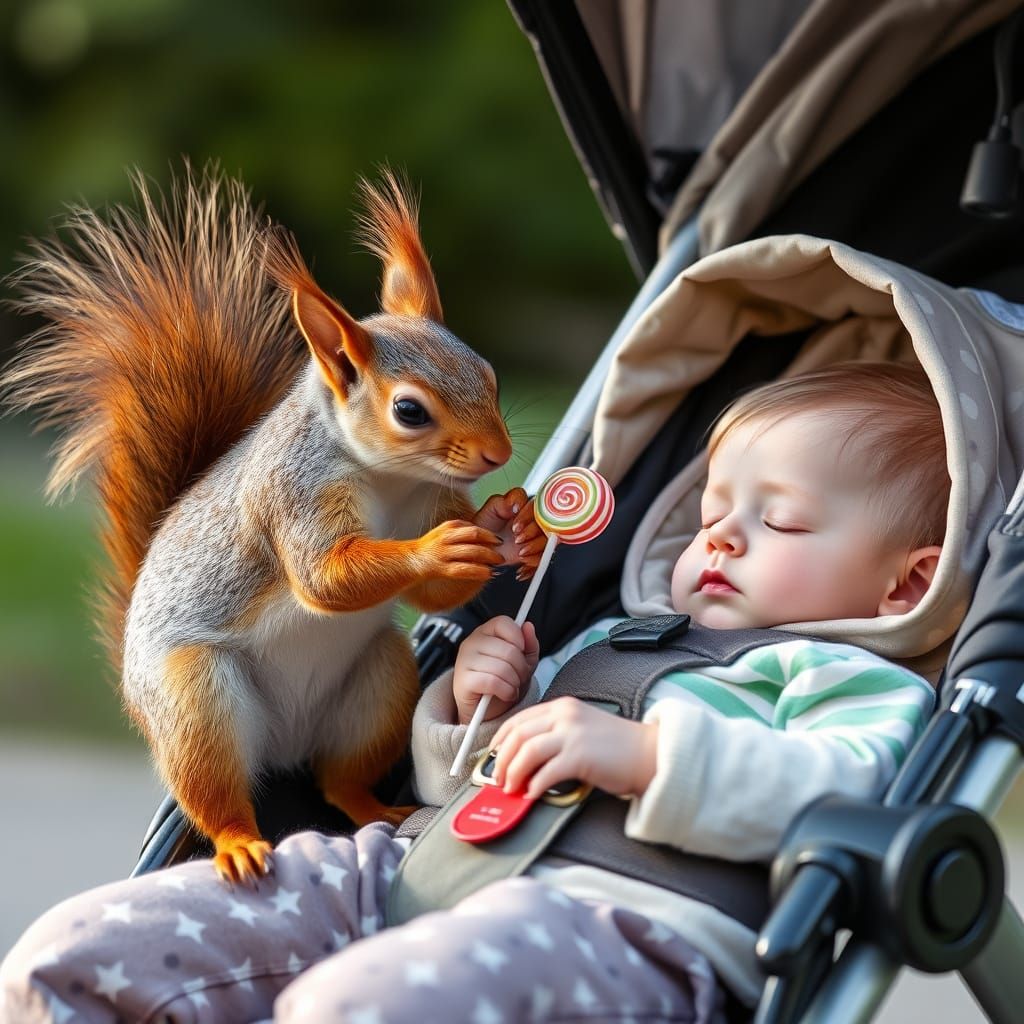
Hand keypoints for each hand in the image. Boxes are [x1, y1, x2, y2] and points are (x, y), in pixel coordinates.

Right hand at [417, 520, 502, 580]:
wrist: (409, 561)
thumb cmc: (429, 548)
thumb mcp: (444, 532)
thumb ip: (461, 531)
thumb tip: (484, 535)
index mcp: (448, 527)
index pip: (474, 528)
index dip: (489, 534)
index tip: (498, 540)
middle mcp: (446, 538)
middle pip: (475, 537)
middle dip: (492, 544)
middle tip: (501, 551)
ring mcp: (444, 553)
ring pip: (472, 552)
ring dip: (489, 558)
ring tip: (498, 563)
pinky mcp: (442, 569)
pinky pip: (465, 569)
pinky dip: (479, 571)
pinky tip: (487, 574)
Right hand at [453, 615, 539, 724]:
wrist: (486, 710)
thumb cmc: (504, 680)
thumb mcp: (522, 661)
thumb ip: (529, 644)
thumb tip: (528, 626)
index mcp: (485, 632)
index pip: (503, 623)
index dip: (518, 637)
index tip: (522, 651)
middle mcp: (472, 642)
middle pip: (508, 650)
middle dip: (521, 668)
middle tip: (520, 677)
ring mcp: (464, 660)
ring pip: (502, 667)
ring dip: (515, 682)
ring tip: (512, 686)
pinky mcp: (463, 680)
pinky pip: (493, 682)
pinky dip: (506, 691)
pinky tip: (506, 694)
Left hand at [473, 489, 544, 579]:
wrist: (480, 552)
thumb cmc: (484, 530)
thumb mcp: (490, 511)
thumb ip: (504, 501)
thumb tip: (518, 503)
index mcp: (525, 508)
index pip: (537, 506)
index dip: (527, 516)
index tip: (515, 527)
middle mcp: (534, 522)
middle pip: (547, 523)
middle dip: (532, 533)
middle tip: (517, 539)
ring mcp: (537, 538)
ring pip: (549, 540)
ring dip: (535, 547)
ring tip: (520, 553)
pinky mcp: (537, 554)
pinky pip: (546, 557)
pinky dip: (535, 561)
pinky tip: (523, 562)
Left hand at [491, 697, 658, 799]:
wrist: (649, 753)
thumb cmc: (618, 747)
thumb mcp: (582, 727)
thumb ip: (555, 734)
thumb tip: (525, 756)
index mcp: (562, 707)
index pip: (519, 720)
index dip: (500, 740)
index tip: (494, 757)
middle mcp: (565, 716)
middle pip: (518, 735)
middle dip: (502, 759)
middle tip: (499, 778)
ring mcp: (573, 734)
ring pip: (527, 751)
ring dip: (514, 772)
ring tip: (512, 788)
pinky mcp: (581, 756)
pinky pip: (546, 772)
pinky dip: (534, 785)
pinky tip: (533, 794)